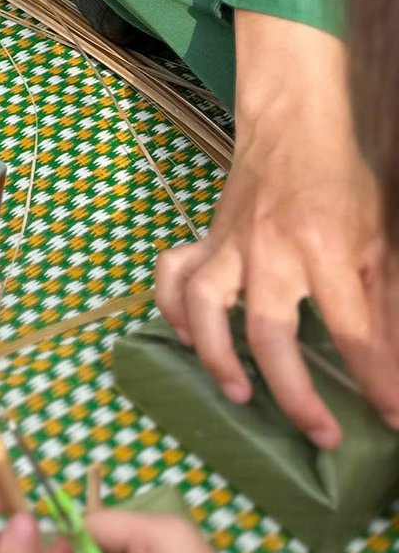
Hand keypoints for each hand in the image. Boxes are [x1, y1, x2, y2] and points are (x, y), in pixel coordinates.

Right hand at [156, 13, 398, 446]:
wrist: (299, 115)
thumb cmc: (352, 172)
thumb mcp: (385, 234)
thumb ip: (387, 300)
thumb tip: (392, 364)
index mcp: (325, 247)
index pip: (354, 332)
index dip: (377, 383)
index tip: (392, 418)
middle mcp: (270, 250)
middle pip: (272, 335)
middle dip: (298, 397)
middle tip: (324, 437)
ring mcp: (231, 243)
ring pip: (206, 307)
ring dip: (217, 357)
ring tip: (238, 396)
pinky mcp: (209, 237)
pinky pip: (175, 275)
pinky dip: (175, 309)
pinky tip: (189, 339)